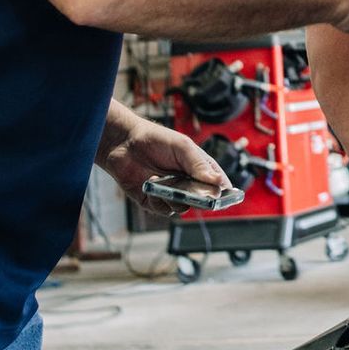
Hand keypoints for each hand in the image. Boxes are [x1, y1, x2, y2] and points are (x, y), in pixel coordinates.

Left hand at [97, 113, 229, 218]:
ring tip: (162, 181)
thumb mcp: (182, 147)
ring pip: (182, 208)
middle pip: (202, 200)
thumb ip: (199, 165)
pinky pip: (162, 210)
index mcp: (199, 168)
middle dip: (198, 198)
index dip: (223, 193)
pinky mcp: (154, 201)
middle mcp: (187, 183)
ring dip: (174, 198)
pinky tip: (150, 184)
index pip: (217, 184)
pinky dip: (158, 200)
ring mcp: (171, 193)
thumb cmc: (156, 140)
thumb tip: (218, 182)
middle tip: (193, 193)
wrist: (124, 142)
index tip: (223, 197)